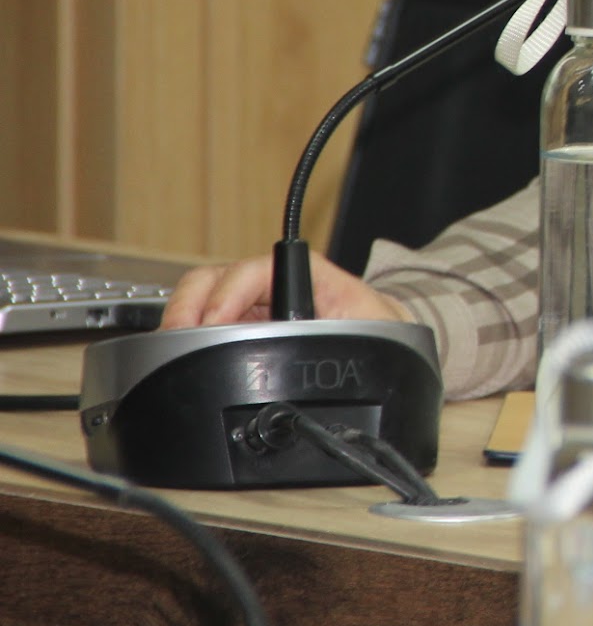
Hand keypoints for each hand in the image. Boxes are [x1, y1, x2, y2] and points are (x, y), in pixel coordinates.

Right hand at [161, 249, 412, 329]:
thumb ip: (348, 332)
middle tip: (178, 339)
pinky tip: (184, 355)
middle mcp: (275, 284)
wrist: (383, 340)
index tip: (213, 323)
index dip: (229, 293)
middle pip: (215, 278)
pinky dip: (187, 335)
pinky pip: (203, 322)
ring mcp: (253, 303)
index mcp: (306, 275)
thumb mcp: (368, 327)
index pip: (256, 269)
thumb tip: (330, 342)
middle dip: (190, 305)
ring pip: (202, 297)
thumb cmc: (378, 329)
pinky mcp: (241, 324)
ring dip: (183, 320)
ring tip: (175, 349)